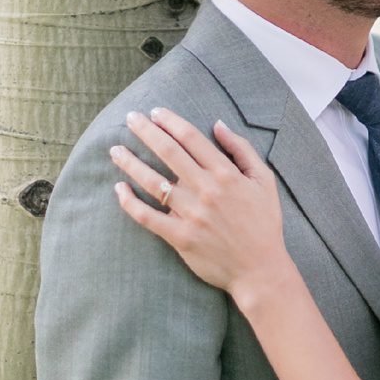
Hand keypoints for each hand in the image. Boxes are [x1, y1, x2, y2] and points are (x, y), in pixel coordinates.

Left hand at [111, 108, 284, 296]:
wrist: (260, 268)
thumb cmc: (264, 222)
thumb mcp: (264, 181)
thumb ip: (242, 150)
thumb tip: (219, 125)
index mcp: (227, 174)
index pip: (192, 139)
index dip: (171, 122)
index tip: (156, 112)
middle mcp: (206, 190)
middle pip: (169, 153)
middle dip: (146, 131)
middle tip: (130, 118)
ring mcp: (191, 214)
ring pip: (152, 181)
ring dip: (131, 162)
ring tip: (115, 150)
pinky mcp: (179, 236)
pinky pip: (146, 216)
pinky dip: (129, 202)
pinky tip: (119, 188)